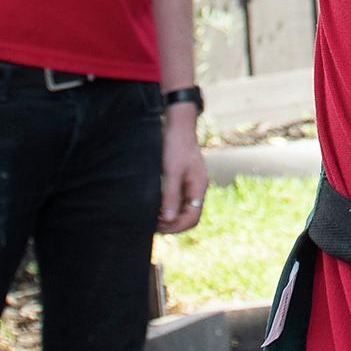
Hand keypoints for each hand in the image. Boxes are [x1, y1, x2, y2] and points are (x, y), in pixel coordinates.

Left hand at [158, 111, 209, 233]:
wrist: (178, 124)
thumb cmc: (176, 145)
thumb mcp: (172, 171)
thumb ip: (171, 195)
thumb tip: (168, 219)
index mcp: (198, 187)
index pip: (192, 218)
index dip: (176, 226)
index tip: (158, 226)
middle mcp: (197, 188)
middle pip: (189, 216)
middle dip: (172, 224)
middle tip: (153, 225)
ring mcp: (190, 184)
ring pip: (182, 209)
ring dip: (169, 217)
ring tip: (152, 218)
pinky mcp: (183, 179)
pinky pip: (178, 200)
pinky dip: (168, 207)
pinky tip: (155, 206)